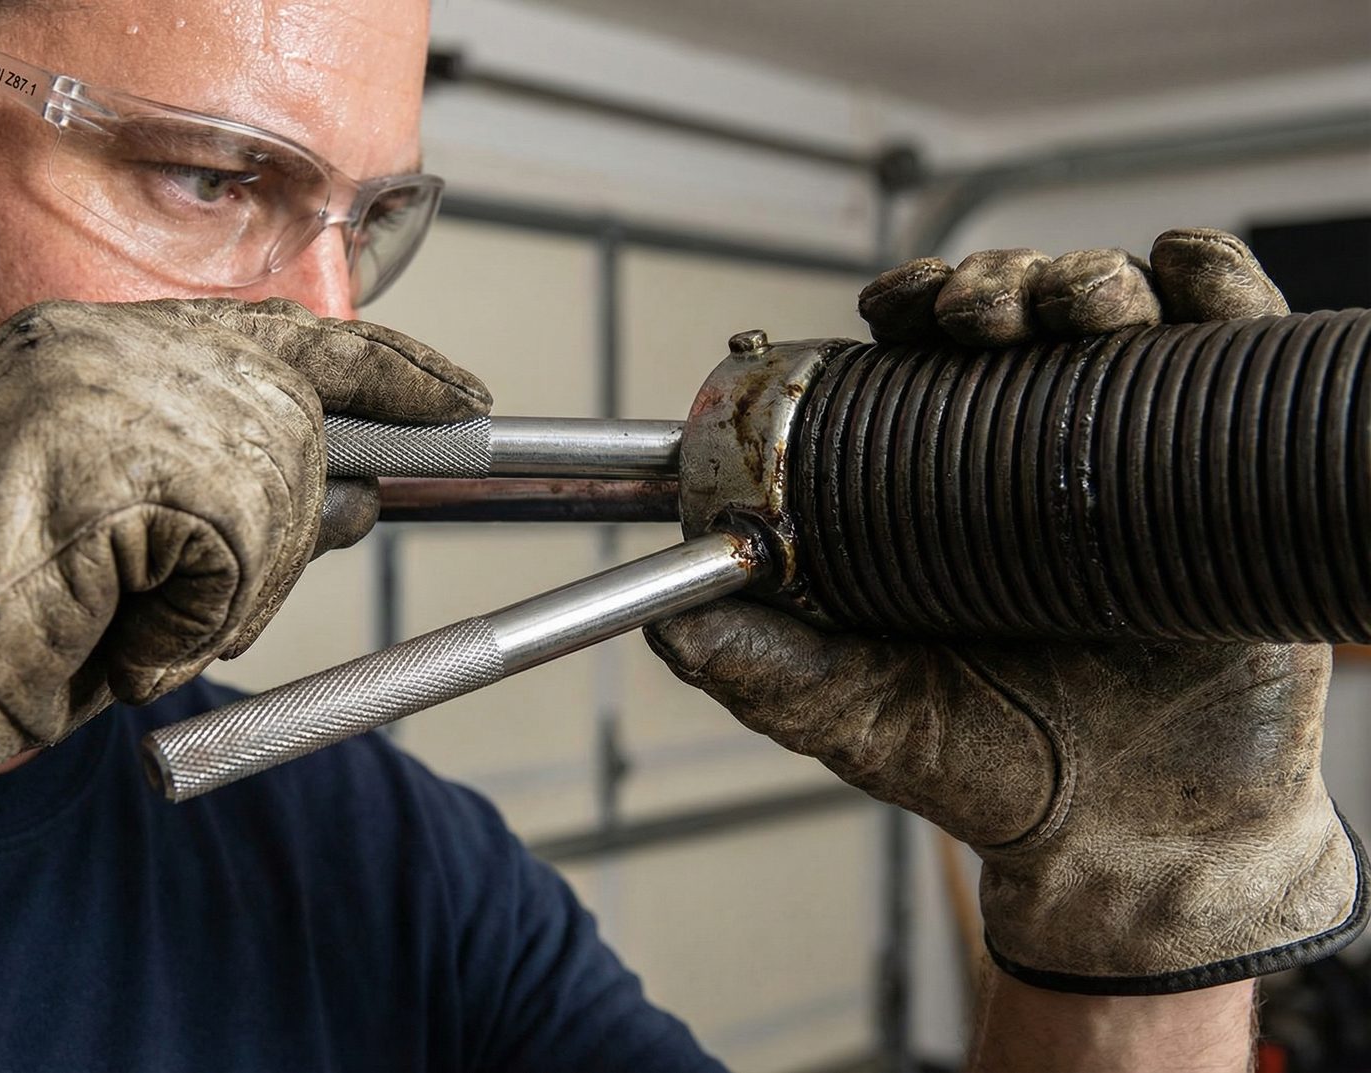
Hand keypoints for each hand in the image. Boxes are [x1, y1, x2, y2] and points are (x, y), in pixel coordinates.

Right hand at [0, 297, 488, 931]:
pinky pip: (241, 558)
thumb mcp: (125, 528)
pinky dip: (194, 623)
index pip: (282, 327)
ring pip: (280, 488)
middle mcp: (107, 342)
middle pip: (298, 410)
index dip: (382, 364)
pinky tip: (110, 631)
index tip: (455, 392)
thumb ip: (232, 485)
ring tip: (112, 614)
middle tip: (228, 587)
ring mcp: (115, 390)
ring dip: (228, 587)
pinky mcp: (132, 459)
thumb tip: (358, 497)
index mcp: (93, 341)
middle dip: (298, 513)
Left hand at [647, 229, 1366, 993]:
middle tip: (979, 315)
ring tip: (1081, 314)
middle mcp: (1034, 454)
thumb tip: (667, 621)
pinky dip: (1214, 288)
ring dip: (1087, 280)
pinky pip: (1231, 346)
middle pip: (1013, 316)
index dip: (908, 309)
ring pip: (1114, 311)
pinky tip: (1183, 283)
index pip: (920, 358)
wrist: (1134, 842)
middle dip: (992, 285)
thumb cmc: (988, 773)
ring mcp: (1133, 455)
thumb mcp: (855, 717)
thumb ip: (763, 672)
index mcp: (940, 487)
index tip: (898, 308)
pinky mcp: (1229, 469)